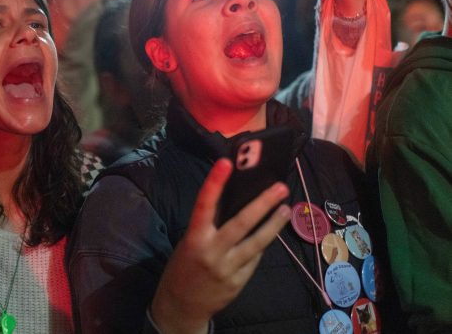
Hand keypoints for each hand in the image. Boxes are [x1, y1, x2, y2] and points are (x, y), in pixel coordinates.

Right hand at [150, 159, 289, 333]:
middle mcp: (212, 251)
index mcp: (194, 237)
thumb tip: (234, 204)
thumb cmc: (183, 266)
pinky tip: (268, 235)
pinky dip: (261, 246)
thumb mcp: (189, 243)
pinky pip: (254, 260)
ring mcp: (227, 268)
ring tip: (286, 209)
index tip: (225, 163)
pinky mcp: (239, 282)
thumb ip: (208, 227)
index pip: (204, 205)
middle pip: (241, 223)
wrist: (181, 305)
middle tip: (280, 187)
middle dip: (262, 204)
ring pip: (256, 243)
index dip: (214, 183)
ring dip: (273, 225)